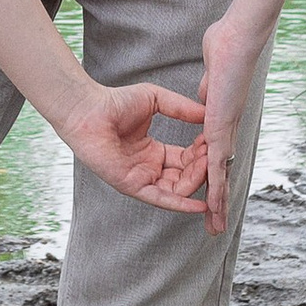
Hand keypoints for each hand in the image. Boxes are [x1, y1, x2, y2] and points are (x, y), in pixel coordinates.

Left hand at [56, 77, 209, 213]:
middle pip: (185, 177)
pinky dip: (180, 204)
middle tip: (217, 162)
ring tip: (211, 175)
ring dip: (196, 185)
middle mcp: (148, 168)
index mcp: (153, 151)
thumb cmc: (115, 102)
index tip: (216, 145)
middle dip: (203, 172)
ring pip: (177, 190)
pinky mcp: (132, 186)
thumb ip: (181, 108)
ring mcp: (140, 178)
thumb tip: (207, 112)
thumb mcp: (156, 100)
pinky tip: (199, 205)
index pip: (186, 159)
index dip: (202, 155)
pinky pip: (160, 199)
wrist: (88, 109)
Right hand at [197, 8, 272, 233]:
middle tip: (216, 224)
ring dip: (218, 204)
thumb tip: (204, 98)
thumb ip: (205, 92)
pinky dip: (215, 189)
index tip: (207, 191)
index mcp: (221, 120)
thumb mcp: (210, 77)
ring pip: (221, 177)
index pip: (215, 156)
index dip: (211, 176)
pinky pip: (217, 166)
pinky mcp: (221, 131)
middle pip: (222, 174)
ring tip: (215, 228)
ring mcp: (224, 133)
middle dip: (218, 201)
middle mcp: (225, 131)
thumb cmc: (226, 47)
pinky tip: (212, 209)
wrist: (238, 38)